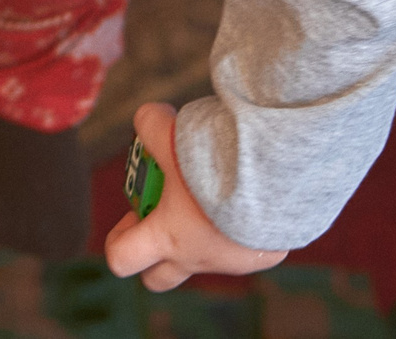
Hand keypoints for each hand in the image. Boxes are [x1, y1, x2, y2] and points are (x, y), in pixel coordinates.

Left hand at [103, 103, 287, 289]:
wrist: (278, 179)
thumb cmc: (217, 164)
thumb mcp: (170, 134)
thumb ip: (149, 124)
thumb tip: (148, 117)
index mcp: (167, 237)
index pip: (121, 259)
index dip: (116, 241)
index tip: (131, 215)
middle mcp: (198, 257)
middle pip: (159, 278)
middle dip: (152, 253)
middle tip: (161, 215)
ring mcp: (232, 261)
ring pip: (205, 258)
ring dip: (200, 234)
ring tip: (211, 192)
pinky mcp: (265, 255)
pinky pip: (245, 246)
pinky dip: (241, 225)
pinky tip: (248, 193)